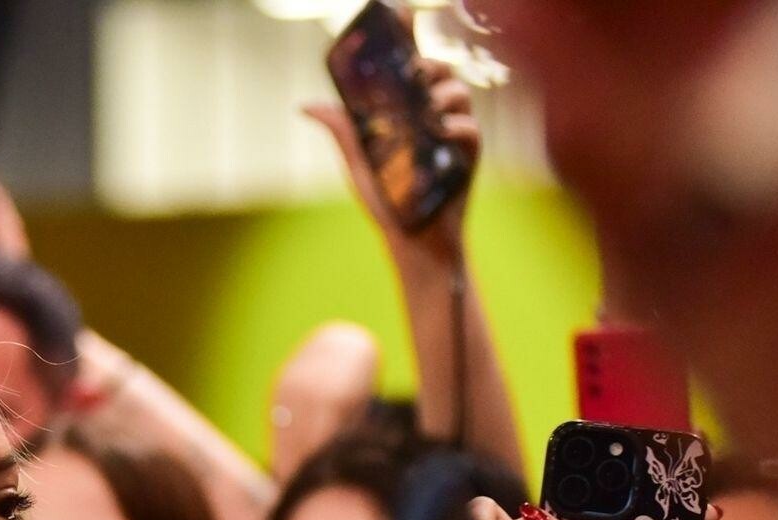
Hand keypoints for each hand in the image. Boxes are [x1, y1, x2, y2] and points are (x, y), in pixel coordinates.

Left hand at [303, 53, 480, 266]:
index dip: (413, 41)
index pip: (415, 69)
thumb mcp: (359, 162)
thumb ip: (343, 129)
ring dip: (445, 92)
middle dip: (430, 64)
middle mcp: (434, 117)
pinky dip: (458, 125)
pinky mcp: (468, 156)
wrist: (411, 240)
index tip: (402, 21)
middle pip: (442, 72)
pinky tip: (441, 131)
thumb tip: (306, 105)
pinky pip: (471, 129)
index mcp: (410, 112)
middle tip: (415, 72)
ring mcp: (453, 135)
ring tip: (427, 108)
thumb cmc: (386, 202)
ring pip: (460, 93)